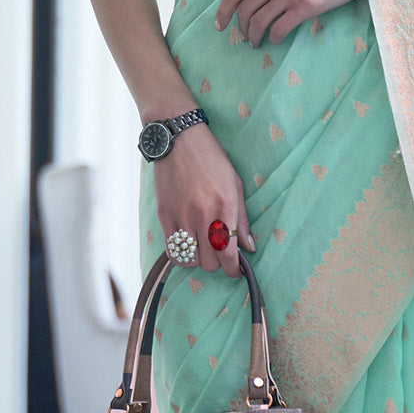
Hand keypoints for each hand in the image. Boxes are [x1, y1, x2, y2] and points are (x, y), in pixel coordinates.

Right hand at [154, 123, 251, 277]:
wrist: (180, 140)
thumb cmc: (212, 160)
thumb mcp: (236, 184)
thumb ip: (242, 219)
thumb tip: (249, 247)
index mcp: (224, 206)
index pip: (229, 252)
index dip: (233, 269)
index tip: (235, 271)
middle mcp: (203, 214)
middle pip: (210, 262)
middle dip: (218, 263)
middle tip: (220, 254)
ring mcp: (181, 216)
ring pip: (191, 260)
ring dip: (200, 260)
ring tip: (204, 249)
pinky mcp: (164, 216)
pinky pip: (172, 251)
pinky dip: (182, 255)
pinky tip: (188, 246)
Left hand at [215, 0, 364, 47]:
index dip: (223, 11)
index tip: (220, 25)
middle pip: (244, 9)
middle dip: (240, 28)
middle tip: (245, 37)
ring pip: (259, 21)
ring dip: (254, 36)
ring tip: (256, 42)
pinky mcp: (306, 5)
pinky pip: (280, 28)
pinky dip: (274, 38)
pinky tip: (277, 39)